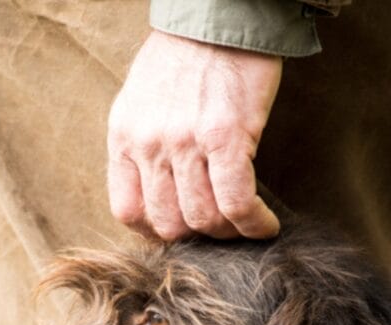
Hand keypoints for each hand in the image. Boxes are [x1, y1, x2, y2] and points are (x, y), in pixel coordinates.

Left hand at [107, 30, 281, 239]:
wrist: (219, 17)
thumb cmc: (186, 56)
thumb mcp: (143, 101)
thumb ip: (145, 145)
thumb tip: (162, 192)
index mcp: (124, 136)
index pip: (127, 211)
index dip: (156, 233)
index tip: (181, 231)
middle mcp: (148, 144)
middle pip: (168, 224)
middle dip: (198, 237)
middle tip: (221, 229)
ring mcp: (184, 143)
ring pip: (203, 219)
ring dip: (230, 234)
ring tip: (246, 225)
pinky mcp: (225, 137)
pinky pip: (236, 202)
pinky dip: (253, 224)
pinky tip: (266, 225)